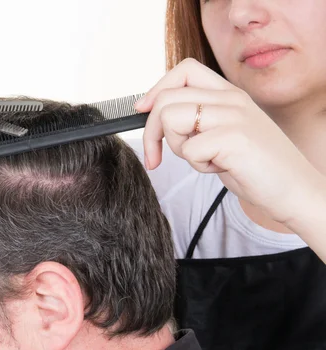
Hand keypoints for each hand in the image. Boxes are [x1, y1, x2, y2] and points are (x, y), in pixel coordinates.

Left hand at [135, 58, 324, 225]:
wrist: (295, 191)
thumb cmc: (255, 167)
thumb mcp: (222, 134)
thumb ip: (196, 119)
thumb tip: (153, 114)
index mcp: (229, 93)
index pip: (183, 71)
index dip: (156, 90)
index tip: (142, 111)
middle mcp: (231, 99)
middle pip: (166, 98)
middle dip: (152, 133)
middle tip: (157, 158)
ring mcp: (234, 116)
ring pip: (171, 118)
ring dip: (179, 148)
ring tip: (205, 159)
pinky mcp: (235, 138)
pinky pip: (190, 150)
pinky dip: (199, 166)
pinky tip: (222, 168)